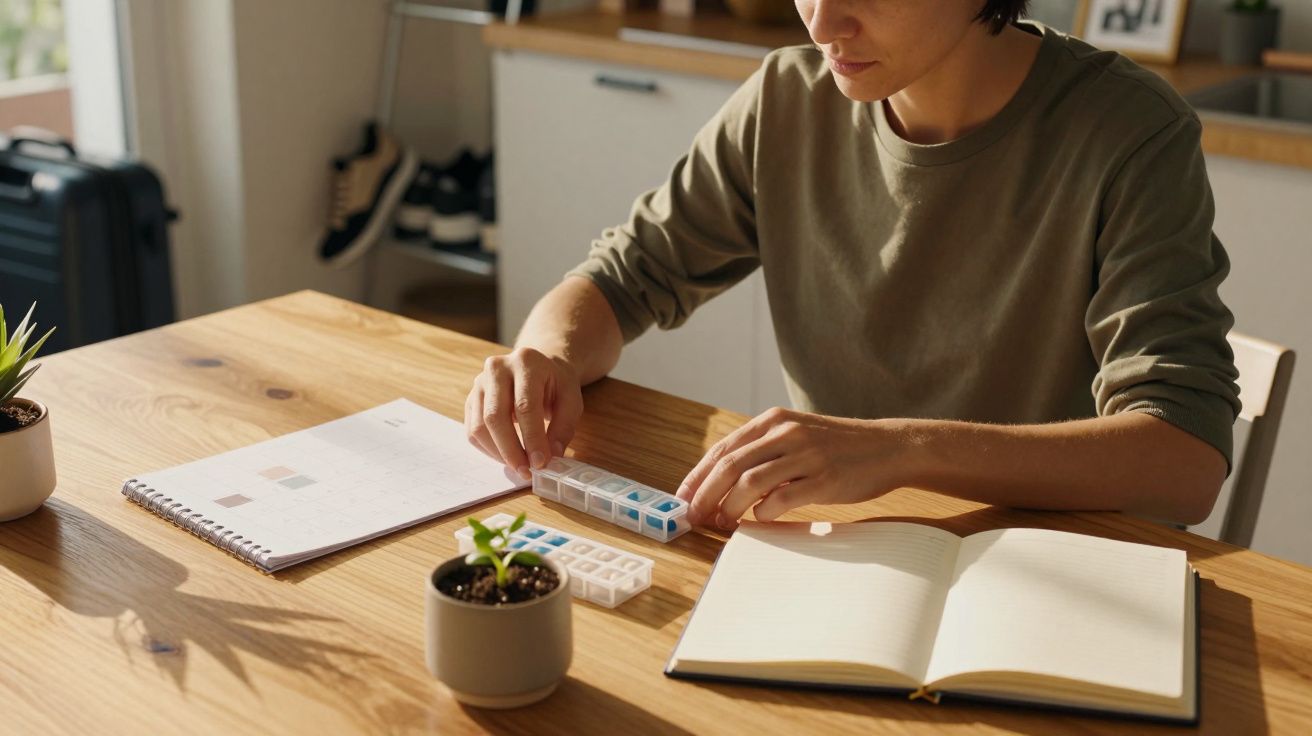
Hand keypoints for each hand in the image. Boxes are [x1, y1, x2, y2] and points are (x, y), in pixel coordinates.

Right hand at [465, 348, 583, 479]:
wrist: (537, 367)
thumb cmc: (555, 384)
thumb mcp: (571, 400)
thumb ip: (563, 427)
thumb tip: (551, 456)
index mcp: (526, 362)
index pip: (525, 405)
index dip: (532, 438)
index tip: (540, 463)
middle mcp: (497, 368)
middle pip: (495, 416)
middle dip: (511, 450)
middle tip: (526, 471)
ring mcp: (479, 383)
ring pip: (479, 426)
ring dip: (498, 453)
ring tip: (519, 465)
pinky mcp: (471, 399)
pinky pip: (472, 431)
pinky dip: (489, 449)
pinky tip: (507, 456)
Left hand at [674, 407, 902, 528]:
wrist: (887, 448)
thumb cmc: (837, 448)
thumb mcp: (796, 435)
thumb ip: (762, 451)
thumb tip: (719, 482)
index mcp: (773, 421)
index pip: (722, 449)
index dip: (697, 476)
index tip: (682, 498)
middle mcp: (786, 433)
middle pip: (729, 466)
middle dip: (705, 495)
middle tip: (694, 517)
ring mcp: (805, 455)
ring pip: (749, 483)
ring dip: (729, 508)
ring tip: (724, 523)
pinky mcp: (824, 479)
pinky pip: (781, 499)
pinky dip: (764, 513)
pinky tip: (761, 519)